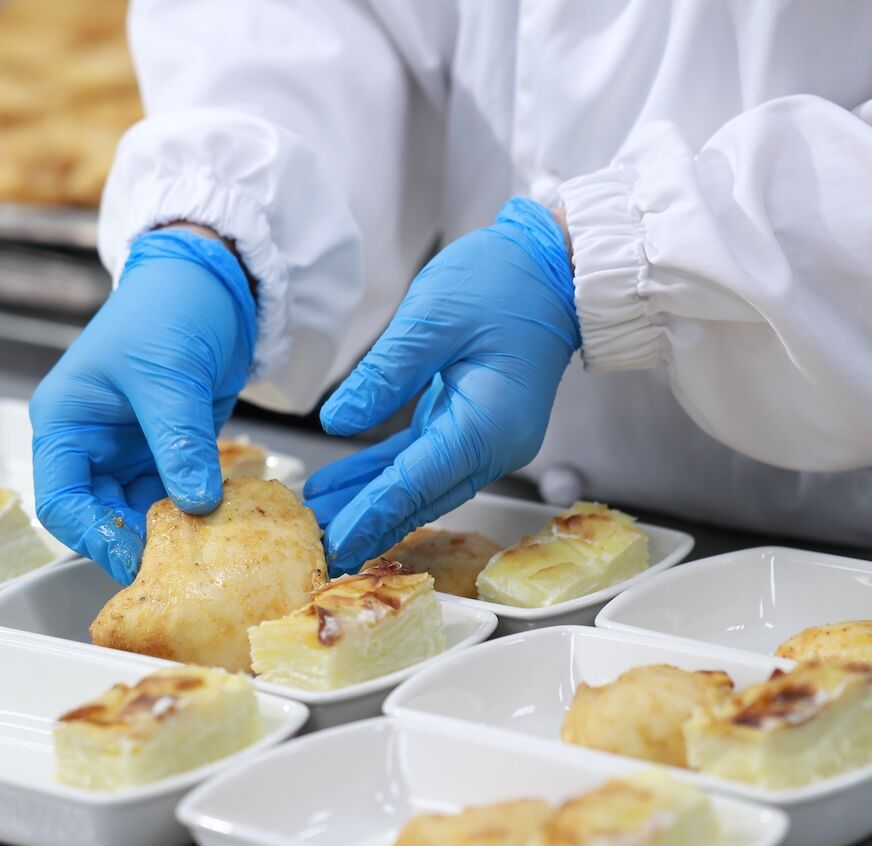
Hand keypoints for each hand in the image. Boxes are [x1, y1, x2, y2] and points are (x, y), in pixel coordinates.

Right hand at [31, 228, 255, 583]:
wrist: (213, 278)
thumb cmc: (169, 307)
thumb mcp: (169, 375)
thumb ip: (179, 442)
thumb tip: (196, 503)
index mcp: (66, 422)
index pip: (62, 499)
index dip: (94, 535)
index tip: (136, 555)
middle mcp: (91, 444)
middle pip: (100, 516)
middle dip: (136, 540)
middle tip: (179, 566)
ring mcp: (130, 451)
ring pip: (141, 513)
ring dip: (172, 532)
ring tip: (206, 552)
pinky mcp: (169, 452)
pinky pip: (176, 496)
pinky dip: (196, 512)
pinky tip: (222, 526)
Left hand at [304, 198, 579, 570]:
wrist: (552, 267)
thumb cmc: (500, 281)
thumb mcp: (432, 318)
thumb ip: (385, 374)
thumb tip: (337, 423)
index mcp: (487, 424)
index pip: (417, 481)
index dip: (372, 512)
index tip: (335, 541)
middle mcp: (493, 445)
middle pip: (420, 497)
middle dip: (369, 525)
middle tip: (319, 553)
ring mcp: (485, 440)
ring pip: (419, 485)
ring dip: (371, 504)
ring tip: (319, 522)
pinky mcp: (472, 426)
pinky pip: (423, 462)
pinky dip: (385, 476)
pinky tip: (345, 487)